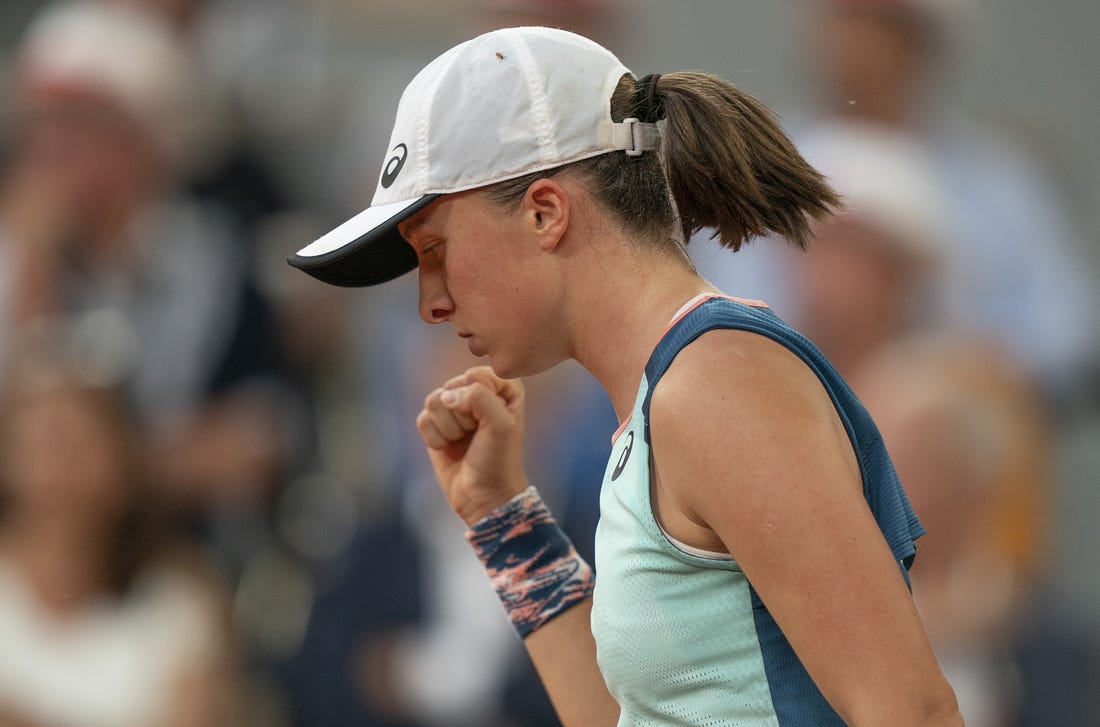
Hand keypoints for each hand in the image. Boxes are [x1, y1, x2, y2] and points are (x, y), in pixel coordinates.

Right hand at [416, 366, 527, 525]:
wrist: (483, 495)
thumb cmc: (499, 458)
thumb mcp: (500, 424)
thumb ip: (478, 397)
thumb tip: (444, 396)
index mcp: (502, 388)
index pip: (478, 374)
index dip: (480, 398)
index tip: (493, 420)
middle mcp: (478, 393)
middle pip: (453, 386)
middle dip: (463, 415)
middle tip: (477, 434)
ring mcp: (455, 409)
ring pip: (435, 401)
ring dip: (449, 428)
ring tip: (464, 441)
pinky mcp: (436, 425)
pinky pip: (423, 419)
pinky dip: (435, 438)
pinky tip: (449, 448)